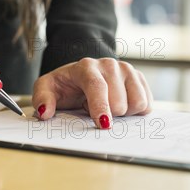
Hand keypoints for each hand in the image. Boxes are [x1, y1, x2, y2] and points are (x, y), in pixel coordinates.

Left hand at [32, 57, 152, 128]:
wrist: (83, 74)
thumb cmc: (66, 85)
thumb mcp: (46, 88)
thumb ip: (42, 98)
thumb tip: (44, 112)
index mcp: (86, 67)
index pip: (97, 86)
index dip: (101, 107)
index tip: (103, 124)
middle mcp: (110, 65)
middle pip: (119, 102)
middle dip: (108, 114)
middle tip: (94, 109)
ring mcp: (127, 70)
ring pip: (137, 103)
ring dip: (124, 113)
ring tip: (108, 106)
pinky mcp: (139, 78)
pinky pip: (147, 103)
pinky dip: (135, 110)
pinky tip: (122, 105)